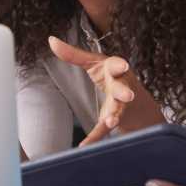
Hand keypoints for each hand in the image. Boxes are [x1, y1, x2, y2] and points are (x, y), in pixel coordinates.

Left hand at [48, 36, 162, 144]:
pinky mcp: (113, 120)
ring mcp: (119, 106)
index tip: (123, 66)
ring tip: (111, 122)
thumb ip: (73, 54)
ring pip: (119, 111)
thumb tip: (51, 40)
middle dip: (125, 92)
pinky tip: (85, 145)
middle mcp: (121, 87)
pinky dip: (95, 137)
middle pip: (123, 90)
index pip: (117, 66)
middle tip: (128, 96)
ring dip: (115, 116)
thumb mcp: (93, 63)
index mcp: (115, 70)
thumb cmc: (109, 75)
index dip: (120, 66)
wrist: (134, 101)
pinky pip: (104, 129)